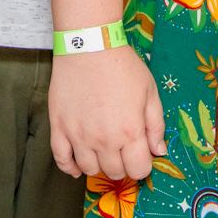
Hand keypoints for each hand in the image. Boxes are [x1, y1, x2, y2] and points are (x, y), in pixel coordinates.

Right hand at [49, 46, 164, 181]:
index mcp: (130, 131)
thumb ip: (156, 125)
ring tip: (101, 151)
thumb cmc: (122, 66)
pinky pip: (61, 159)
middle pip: (114, 172)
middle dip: (122, 165)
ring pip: (89, 169)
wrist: (88, 45)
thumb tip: (159, 151)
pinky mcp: (59, 127)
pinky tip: (76, 165)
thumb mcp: (150, 92)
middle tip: (121, 149)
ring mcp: (79, 135)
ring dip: (98, 165)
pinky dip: (69, 167)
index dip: (142, 165)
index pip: (138, 170)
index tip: (139, 155)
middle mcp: (104, 139)